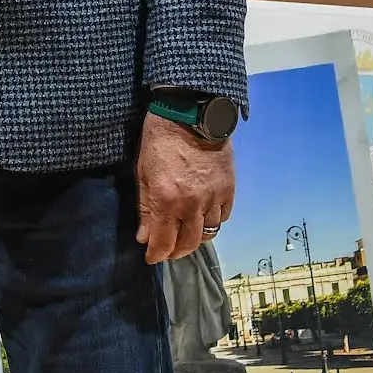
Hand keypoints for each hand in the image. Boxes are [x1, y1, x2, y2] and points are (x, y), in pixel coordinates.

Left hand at [135, 112, 234, 263]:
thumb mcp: (143, 171)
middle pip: (189, 243)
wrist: (190, 113)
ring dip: (195, 238)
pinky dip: (213, 221)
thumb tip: (144, 237)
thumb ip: (145, 207)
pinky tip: (203, 217)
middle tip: (167, 250)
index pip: (163, 241)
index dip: (156, 254)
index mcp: (167, 200)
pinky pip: (224, 216)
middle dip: (175, 252)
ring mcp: (214, 198)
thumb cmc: (158, 139)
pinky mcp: (229, 189)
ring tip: (184, 236)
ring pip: (209, 232)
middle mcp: (193, 204)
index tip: (151, 258)